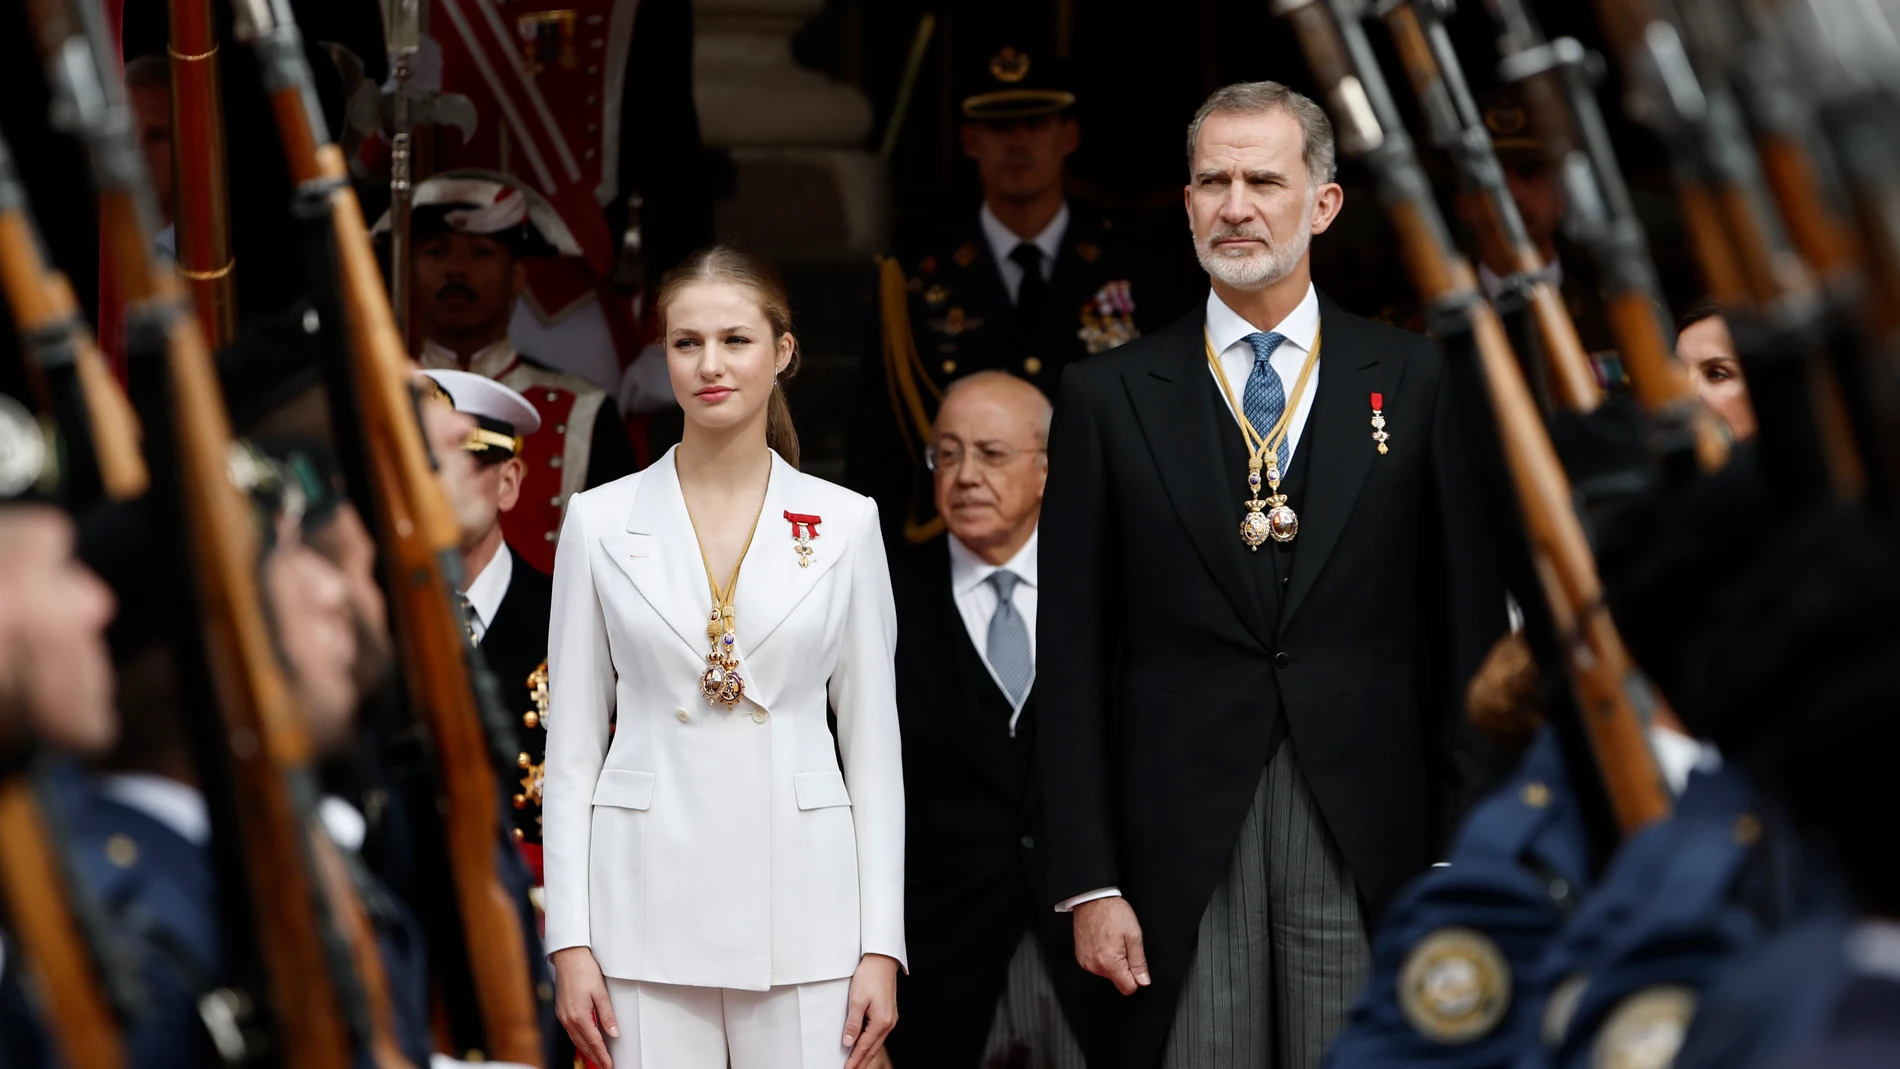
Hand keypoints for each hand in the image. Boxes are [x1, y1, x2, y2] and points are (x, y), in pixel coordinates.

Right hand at [552, 946, 619, 1068]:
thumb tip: (613, 1032)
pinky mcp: (560, 1011)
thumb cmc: (584, 970)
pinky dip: (579, 1040)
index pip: (593, 1041)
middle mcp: (568, 1018)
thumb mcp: (601, 992)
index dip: (602, 1055)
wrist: (568, 957)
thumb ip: (607, 1015)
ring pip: (575, 1039)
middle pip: (583, 1044)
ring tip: (597, 1057)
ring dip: (586, 1050)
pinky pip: (570, 1031)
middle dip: (594, 1056)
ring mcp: (562, 1015)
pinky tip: (584, 1041)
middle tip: (604, 1065)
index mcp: (579, 1015)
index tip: (608, 1064)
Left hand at [842, 952, 899, 1068]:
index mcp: (881, 1022)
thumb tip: (849, 1042)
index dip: (854, 1060)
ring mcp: (890, 1019)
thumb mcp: (856, 1000)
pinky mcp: (888, 1013)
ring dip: (866, 1054)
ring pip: (876, 1042)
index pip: (864, 1047)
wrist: (882, 961)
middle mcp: (889, 1023)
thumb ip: (853, 1023)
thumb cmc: (869, 976)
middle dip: (861, 1062)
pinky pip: (878, 1034)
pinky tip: (865, 1046)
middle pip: (872, 1048)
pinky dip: (870, 1043)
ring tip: (856, 1063)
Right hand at [1073, 896, 1150, 994]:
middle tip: (1123, 946)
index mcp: (1110, 962)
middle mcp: (1095, 966)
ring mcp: (1086, 962)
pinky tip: (1103, 941)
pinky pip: (1097, 965)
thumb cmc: (1112, 912)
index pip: (1128, 988)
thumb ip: (1139, 962)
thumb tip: (1143, 980)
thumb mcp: (1134, 935)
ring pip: (1107, 973)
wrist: (1092, 899)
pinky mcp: (1081, 957)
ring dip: (1113, 962)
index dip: (1137, 978)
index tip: (1136, 964)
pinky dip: (1102, 957)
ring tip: (1112, 941)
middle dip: (1124, 967)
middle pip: (1117, 980)